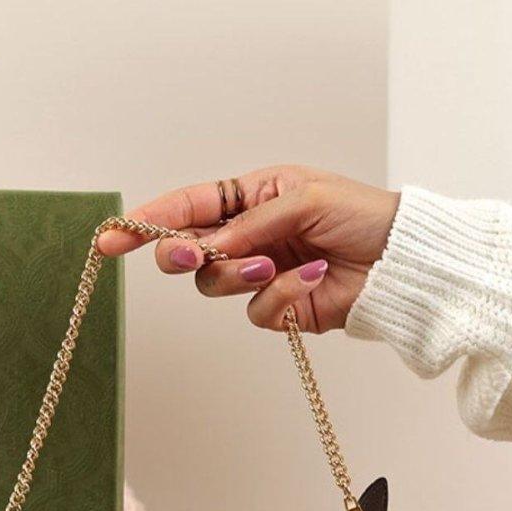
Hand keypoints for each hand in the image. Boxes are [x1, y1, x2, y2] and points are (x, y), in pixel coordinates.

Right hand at [97, 166, 399, 332]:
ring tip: (275, 264)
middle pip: (185, 254)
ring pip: (215, 286)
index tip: (110, 238)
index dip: (146, 223)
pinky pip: (255, 312)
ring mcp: (259, 275)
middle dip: (182, 256)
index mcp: (250, 198)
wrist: (401, 261)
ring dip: (239, 275)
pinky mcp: (278, 309)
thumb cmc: (361, 215)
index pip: (187, 209)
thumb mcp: (303, 199)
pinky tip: (311, 280)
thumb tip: (207, 249)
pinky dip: (280, 298)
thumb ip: (249, 224)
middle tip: (192, 257)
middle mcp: (247, 237)